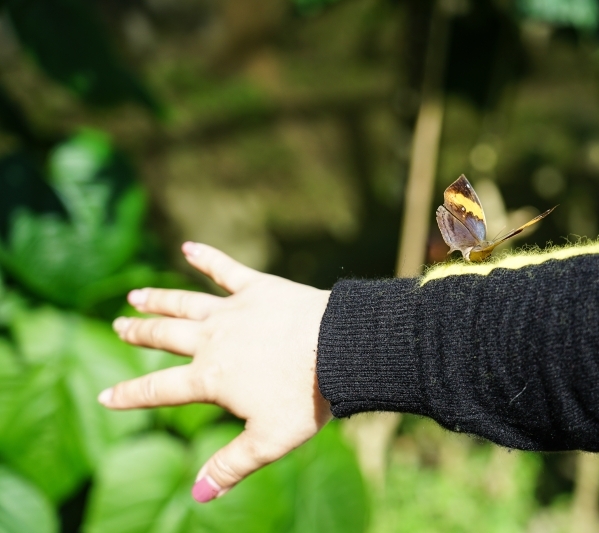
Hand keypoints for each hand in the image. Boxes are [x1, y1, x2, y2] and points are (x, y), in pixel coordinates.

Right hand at [98, 242, 332, 502]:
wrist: (338, 349)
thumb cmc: (306, 398)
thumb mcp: (267, 442)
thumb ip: (230, 467)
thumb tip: (198, 497)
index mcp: (211, 379)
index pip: (158, 389)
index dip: (129, 395)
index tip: (106, 397)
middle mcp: (213, 340)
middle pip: (165, 337)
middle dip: (139, 333)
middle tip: (118, 326)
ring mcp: (234, 310)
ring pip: (185, 303)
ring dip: (159, 300)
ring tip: (136, 296)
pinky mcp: (259, 287)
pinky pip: (226, 270)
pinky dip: (206, 258)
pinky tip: (189, 247)